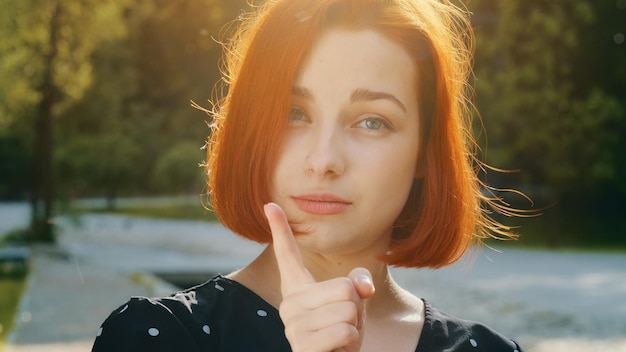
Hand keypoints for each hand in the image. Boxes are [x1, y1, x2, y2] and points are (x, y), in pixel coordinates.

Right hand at [264, 202, 374, 351]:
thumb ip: (357, 283)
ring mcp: (292, 325)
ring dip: (355, 326)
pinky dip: (351, 341)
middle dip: (356, 306)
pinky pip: (344, 330)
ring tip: (340, 337)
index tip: (269, 203)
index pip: (287, 253)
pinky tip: (337, 349)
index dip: (280, 228)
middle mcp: (289, 303)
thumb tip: (361, 285)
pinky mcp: (302, 346)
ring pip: (348, 309)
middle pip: (344, 287)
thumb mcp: (354, 302)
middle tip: (343, 323)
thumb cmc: (342, 332)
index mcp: (297, 287)